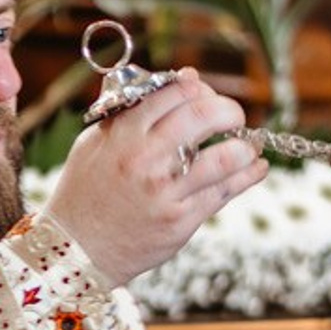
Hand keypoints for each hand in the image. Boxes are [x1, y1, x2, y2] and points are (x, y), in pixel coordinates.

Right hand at [45, 67, 264, 284]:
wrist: (73, 250)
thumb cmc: (83, 193)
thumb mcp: (93, 143)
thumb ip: (131, 111)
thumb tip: (182, 79)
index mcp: (124, 134)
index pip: (177, 92)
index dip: (199, 88)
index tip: (205, 96)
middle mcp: (146, 159)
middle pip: (205, 116)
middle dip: (229, 111)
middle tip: (233, 118)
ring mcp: (165, 192)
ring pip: (225, 157)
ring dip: (246, 147)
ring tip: (248, 147)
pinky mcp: (180, 221)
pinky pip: (225, 192)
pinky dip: (249, 176)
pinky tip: (257, 167)